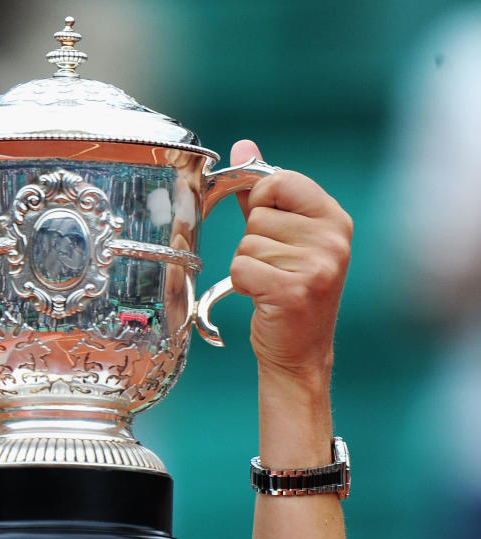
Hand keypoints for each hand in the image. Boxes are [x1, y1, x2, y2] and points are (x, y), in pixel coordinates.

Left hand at [229, 140, 351, 385]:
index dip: (261, 201)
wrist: (300, 354)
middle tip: (274, 268)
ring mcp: (317, 266)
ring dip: (247, 265)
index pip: (279, 180)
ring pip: (247, 243)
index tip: (270, 228)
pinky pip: (241, 267)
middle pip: (258, 215)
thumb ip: (264, 193)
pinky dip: (241, 284)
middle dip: (254, 242)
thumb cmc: (289, 292)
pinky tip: (262, 297)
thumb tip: (244, 146)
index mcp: (335, 218)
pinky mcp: (294, 292)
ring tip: (269, 284)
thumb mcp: (285, 237)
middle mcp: (333, 239)